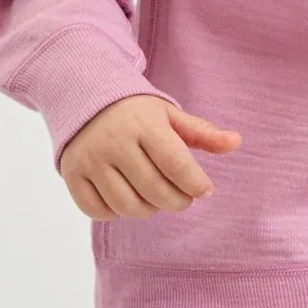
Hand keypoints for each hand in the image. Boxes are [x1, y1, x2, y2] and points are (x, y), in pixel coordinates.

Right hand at [59, 94, 241, 222]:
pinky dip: (115, 212)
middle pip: (154, 191)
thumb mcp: (169, 115)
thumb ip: (201, 132)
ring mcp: (89, 159)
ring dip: (148, 209)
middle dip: (177, 201)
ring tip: (155, 197)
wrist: (83, 94)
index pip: (176, 165)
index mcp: (143, 124)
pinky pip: (97, 210)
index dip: (195, 185)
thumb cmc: (135, 111)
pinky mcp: (71, 173)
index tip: (205, 190)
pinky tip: (126, 197)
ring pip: (127, 206)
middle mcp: (113, 142)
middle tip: (183, 197)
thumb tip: (236, 142)